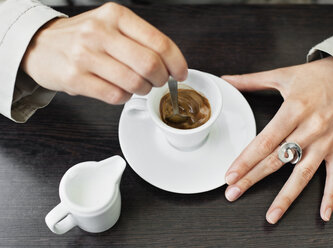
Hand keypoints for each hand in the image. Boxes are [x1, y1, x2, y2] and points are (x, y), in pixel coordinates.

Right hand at [22, 2, 187, 103]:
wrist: (40, 45)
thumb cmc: (82, 38)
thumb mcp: (110, 25)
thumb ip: (139, 40)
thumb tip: (170, 63)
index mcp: (116, 16)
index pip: (159, 42)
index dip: (176, 62)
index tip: (180, 73)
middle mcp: (100, 32)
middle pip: (149, 64)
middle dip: (161, 79)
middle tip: (159, 82)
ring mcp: (85, 55)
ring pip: (134, 82)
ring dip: (142, 90)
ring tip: (138, 86)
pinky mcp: (75, 77)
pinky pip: (115, 95)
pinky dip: (124, 97)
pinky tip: (120, 90)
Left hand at [222, 57, 332, 223]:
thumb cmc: (318, 76)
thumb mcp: (283, 74)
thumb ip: (251, 81)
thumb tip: (226, 80)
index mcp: (293, 110)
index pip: (265, 141)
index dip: (245, 160)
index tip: (230, 175)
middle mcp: (310, 129)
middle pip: (277, 160)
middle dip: (252, 179)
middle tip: (233, 194)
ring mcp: (326, 141)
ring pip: (303, 174)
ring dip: (286, 197)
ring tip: (271, 216)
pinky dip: (331, 196)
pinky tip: (323, 214)